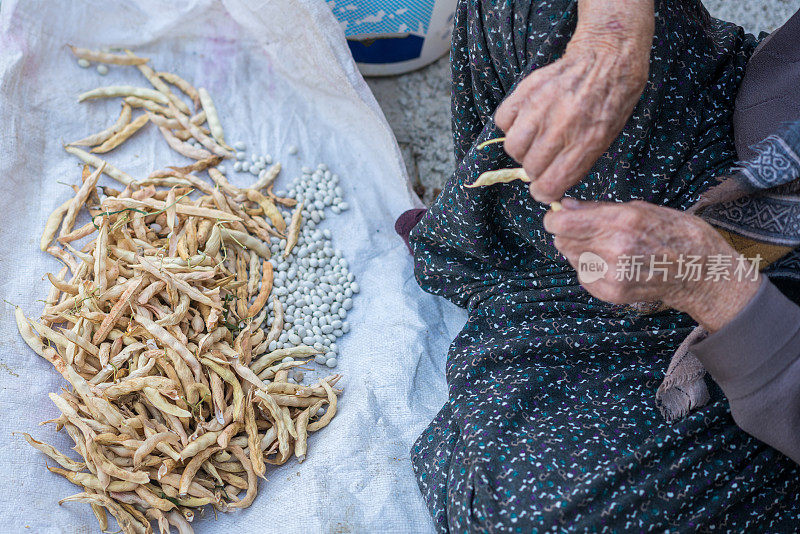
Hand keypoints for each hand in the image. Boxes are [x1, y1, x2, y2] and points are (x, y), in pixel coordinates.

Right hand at [494, 5, 651, 203]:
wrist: (606, 58)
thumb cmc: (610, 102)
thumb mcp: (605, 139)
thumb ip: (577, 164)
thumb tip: (550, 184)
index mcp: (584, 144)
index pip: (548, 186)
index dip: (544, 192)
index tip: (545, 188)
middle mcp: (560, 128)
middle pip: (530, 169)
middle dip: (536, 169)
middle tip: (545, 157)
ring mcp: (540, 109)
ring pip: (513, 148)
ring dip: (522, 149)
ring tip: (535, 139)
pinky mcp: (526, 92)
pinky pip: (503, 121)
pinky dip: (511, 124)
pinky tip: (526, 120)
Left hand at [543, 198, 761, 331]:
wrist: (701, 271)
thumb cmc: (675, 233)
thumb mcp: (640, 208)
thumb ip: (597, 208)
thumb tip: (564, 205)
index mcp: (621, 221)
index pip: (563, 223)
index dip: (555, 219)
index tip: (558, 217)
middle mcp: (614, 248)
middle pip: (563, 241)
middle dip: (568, 234)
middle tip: (587, 231)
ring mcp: (613, 274)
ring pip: (572, 259)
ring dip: (580, 251)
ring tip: (606, 248)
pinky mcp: (613, 293)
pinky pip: (584, 277)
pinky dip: (590, 270)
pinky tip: (612, 264)